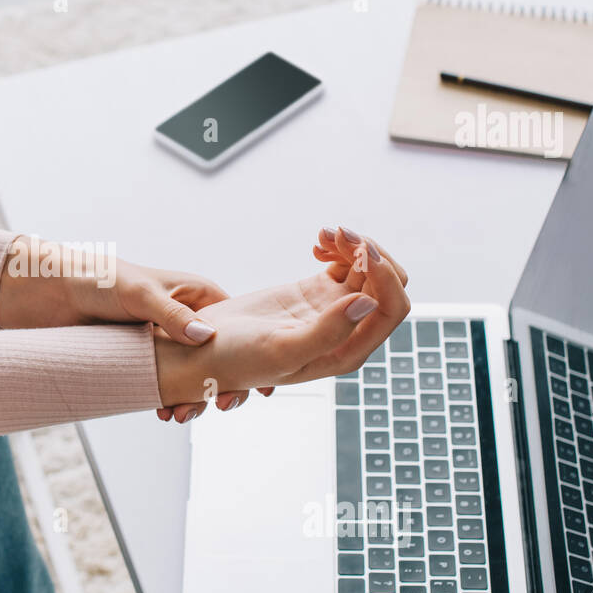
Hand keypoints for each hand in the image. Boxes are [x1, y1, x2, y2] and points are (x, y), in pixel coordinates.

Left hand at [0, 235, 257, 415]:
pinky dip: (167, 400)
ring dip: (191, 399)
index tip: (260, 387)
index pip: (238, 329)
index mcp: (196, 295)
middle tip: (217, 407)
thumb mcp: (138, 293)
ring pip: (191, 378)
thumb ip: (172, 315)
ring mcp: (163, 344)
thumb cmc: (94, 278)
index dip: (252, 357)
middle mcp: (184, 320)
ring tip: (178, 415)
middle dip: (221, 386)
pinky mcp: (139, 362)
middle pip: (219, 360)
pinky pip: (163, 386)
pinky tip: (161, 412)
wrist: (42, 294)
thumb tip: (207, 338)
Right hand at [152, 227, 410, 416]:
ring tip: (323, 234)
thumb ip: (327, 332)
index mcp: (346, 351)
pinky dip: (338, 247)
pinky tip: (315, 243)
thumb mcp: (280, 349)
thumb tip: (367, 303)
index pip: (391, 309)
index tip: (360, 249)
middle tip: (339, 233)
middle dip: (371, 253)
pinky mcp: (317, 292)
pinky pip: (346, 264)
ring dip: (354, 245)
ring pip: (369, 270)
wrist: (202, 349)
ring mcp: (333, 310)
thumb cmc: (236, 359)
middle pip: (388, 285)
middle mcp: (347, 331)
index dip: (385, 275)